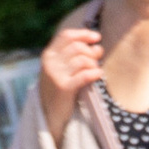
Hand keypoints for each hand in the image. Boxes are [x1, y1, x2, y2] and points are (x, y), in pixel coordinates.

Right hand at [37, 18, 104, 135]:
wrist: (49, 115)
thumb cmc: (59, 89)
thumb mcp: (60, 69)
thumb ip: (72, 55)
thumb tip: (97, 44)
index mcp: (49, 55)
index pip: (66, 36)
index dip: (83, 34)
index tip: (96, 37)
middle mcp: (50, 62)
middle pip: (76, 47)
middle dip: (91, 51)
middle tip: (99, 57)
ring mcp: (56, 75)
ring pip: (82, 60)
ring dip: (93, 63)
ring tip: (96, 69)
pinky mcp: (63, 88)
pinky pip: (84, 75)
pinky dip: (94, 73)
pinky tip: (99, 74)